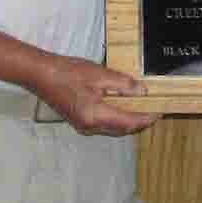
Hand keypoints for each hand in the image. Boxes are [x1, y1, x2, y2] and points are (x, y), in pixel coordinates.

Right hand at [31, 57, 159, 136]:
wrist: (41, 75)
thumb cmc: (68, 73)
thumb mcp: (99, 75)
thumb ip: (123, 84)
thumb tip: (143, 92)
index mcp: (95, 116)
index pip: (128, 122)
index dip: (146, 118)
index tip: (160, 112)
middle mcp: (90, 127)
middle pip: (121, 129)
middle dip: (139, 122)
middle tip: (154, 111)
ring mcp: (83, 126)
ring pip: (113, 128)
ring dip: (128, 121)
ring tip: (142, 110)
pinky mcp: (79, 121)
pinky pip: (104, 125)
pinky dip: (117, 119)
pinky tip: (122, 107)